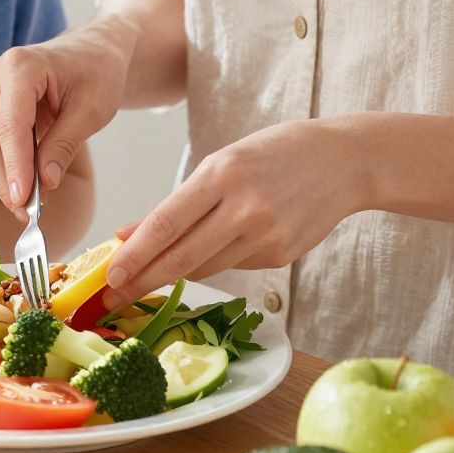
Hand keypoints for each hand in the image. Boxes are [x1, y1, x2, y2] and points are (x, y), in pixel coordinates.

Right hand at [0, 20, 133, 208]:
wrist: (89, 53)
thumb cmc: (96, 74)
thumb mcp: (92, 110)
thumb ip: (65, 145)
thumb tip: (43, 185)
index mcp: (20, 66)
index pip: (10, 126)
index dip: (15, 168)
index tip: (23, 203)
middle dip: (5, 182)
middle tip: (28, 214)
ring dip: (2, 179)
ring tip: (33, 201)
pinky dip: (1, 169)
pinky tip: (26, 181)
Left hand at [104, 120, 364, 298]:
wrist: (344, 161)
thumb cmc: (275, 154)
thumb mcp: (222, 163)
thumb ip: (178, 202)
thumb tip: (128, 234)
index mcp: (223, 174)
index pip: (167, 223)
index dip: (135, 254)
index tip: (109, 275)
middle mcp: (244, 207)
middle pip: (182, 257)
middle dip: (143, 280)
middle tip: (111, 297)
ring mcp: (266, 235)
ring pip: (205, 267)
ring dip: (175, 272)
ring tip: (152, 272)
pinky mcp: (280, 256)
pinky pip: (232, 266)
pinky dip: (215, 261)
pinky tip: (220, 245)